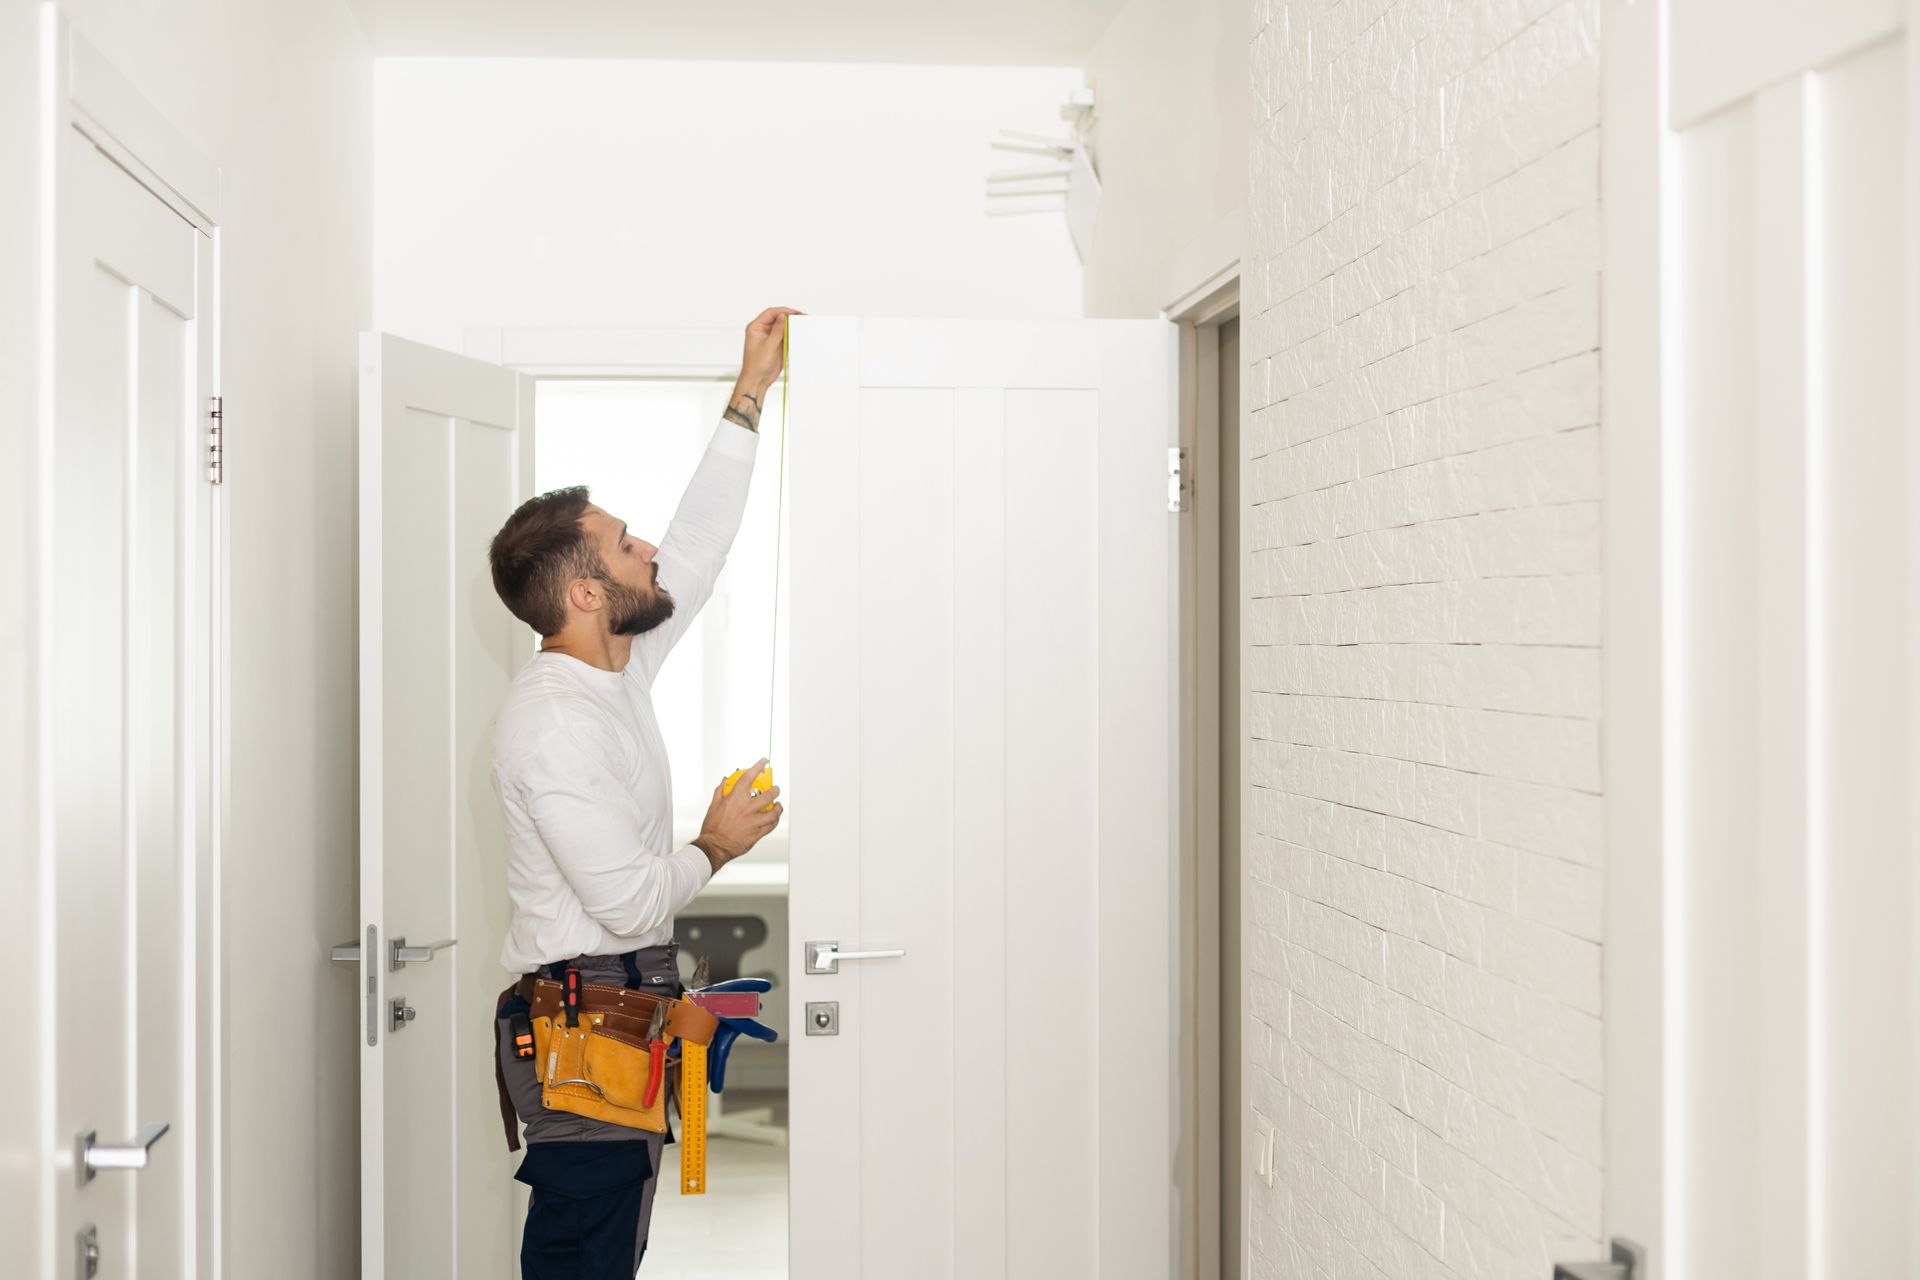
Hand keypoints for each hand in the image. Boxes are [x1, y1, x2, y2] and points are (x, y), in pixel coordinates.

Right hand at [692, 757, 782, 873]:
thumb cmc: (712, 828)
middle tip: (775, 788)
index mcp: (735, 799)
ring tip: (778, 805)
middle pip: (768, 794)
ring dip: (778, 807)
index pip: (748, 777)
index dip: (758, 767)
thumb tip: (725, 780)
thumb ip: (720, 791)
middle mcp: (746, 808)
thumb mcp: (713, 806)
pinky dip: (775, 820)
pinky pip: (771, 825)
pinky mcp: (756, 834)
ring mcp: (753, 821)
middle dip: (775, 789)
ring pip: (773, 812)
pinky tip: (774, 818)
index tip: (764, 761)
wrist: (713, 847)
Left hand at [737, 307, 802, 396]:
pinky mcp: (777, 345)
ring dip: (792, 326)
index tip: (794, 313)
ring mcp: (770, 337)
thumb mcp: (768, 346)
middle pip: (778, 318)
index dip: (783, 311)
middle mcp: (763, 331)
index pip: (770, 313)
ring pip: (783, 327)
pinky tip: (798, 334)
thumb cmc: (756, 365)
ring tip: (801, 325)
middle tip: (801, 317)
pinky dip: (792, 335)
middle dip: (789, 317)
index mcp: (756, 327)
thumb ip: (777, 331)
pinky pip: (786, 336)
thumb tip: (783, 316)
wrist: (758, 380)